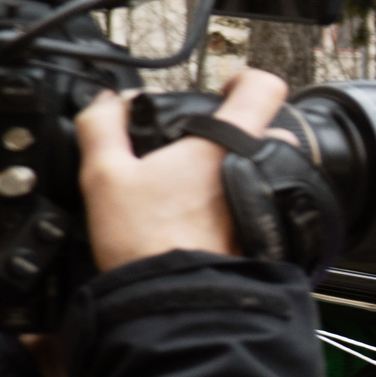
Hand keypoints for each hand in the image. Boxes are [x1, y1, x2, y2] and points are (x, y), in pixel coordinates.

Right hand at [77, 68, 285, 270]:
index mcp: (226, 144)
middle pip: (266, 128)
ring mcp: (272, 199)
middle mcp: (261, 167)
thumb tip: (107, 102)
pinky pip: (265, 200)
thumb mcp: (104, 174)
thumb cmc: (147, 241)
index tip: (226, 88)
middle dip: (233, 133)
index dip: (245, 80)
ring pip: (269, 167)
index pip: (264, 87)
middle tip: (197, 146)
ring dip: (241, 168)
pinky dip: (243, 199)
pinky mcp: (271, 229)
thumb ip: (104, 127)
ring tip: (199, 184)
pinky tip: (208, 212)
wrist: (175, 296)